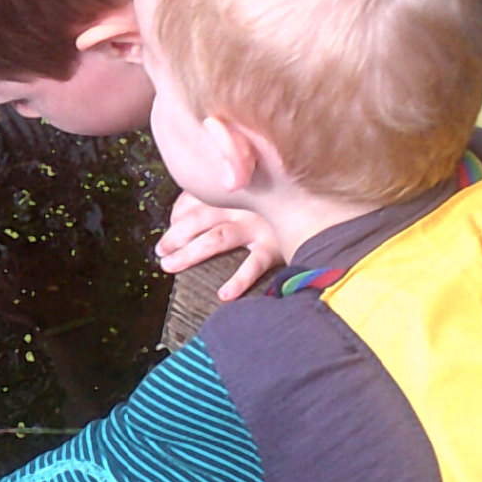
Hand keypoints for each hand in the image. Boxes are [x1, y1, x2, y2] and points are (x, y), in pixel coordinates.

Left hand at [155, 192, 282, 300]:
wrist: (321, 201)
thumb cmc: (284, 194)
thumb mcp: (254, 186)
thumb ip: (230, 193)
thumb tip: (194, 209)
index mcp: (233, 189)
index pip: (194, 199)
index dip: (176, 215)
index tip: (171, 228)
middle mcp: (241, 204)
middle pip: (197, 219)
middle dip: (174, 236)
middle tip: (161, 252)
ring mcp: (258, 225)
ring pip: (215, 239)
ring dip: (189, 254)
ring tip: (170, 266)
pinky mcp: (276, 245)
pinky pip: (254, 264)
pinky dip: (239, 280)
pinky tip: (224, 295)